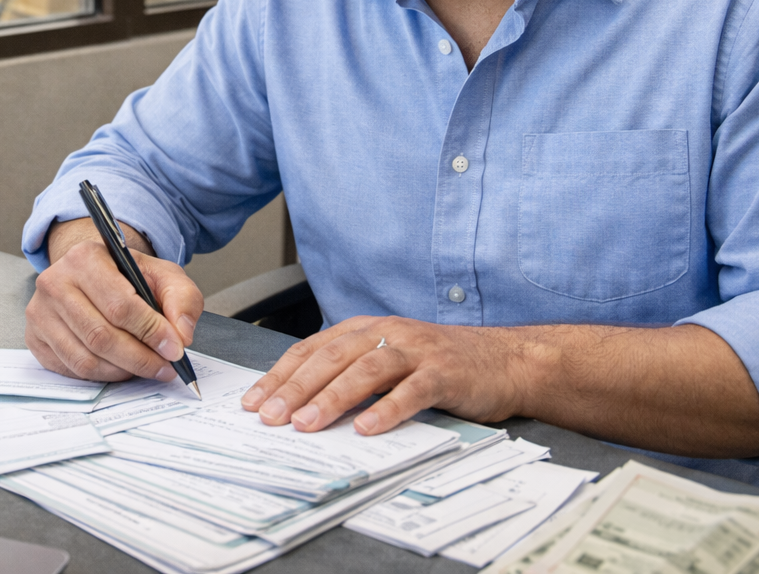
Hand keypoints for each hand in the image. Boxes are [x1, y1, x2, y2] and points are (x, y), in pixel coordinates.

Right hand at [26, 220, 203, 382]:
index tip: (174, 349)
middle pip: (101, 336)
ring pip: (86, 358)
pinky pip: (72, 369)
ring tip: (145, 367)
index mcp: (85, 258)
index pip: (120, 305)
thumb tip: (181, 334)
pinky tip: (120, 367)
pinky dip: (102, 375)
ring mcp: (40, 312)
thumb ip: (181, 299)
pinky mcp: (35, 338)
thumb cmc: (126, 277)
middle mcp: (55, 282)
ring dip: (123, 371)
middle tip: (164, 367)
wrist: (93, 276)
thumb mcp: (162, 275)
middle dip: (140, 358)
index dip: (151, 332)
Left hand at [241, 315, 532, 435]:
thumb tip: (299, 403)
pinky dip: (387, 410)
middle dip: (296, 388)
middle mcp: (388, 333)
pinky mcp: (445, 373)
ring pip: (366, 370)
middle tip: (270, 416)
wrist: (505, 360)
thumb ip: (351, 372)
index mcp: (367, 328)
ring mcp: (417, 351)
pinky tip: (367, 429)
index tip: (254, 400)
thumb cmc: (441, 364)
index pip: (313, 348)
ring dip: (333, 398)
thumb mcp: (389, 359)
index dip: (281, 374)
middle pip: (332, 357)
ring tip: (306, 424)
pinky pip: (412, 391)